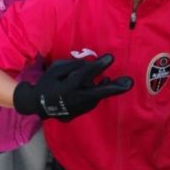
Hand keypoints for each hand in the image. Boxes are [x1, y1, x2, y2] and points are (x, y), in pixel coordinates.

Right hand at [13, 53, 132, 120]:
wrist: (38, 105)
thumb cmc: (47, 83)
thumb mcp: (55, 69)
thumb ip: (72, 66)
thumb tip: (87, 65)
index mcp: (69, 85)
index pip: (87, 74)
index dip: (99, 65)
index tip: (111, 58)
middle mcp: (77, 98)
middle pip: (100, 92)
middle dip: (116, 87)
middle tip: (130, 82)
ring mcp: (80, 107)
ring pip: (97, 96)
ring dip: (108, 88)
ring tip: (123, 83)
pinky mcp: (81, 112)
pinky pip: (92, 100)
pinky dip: (98, 92)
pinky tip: (103, 84)